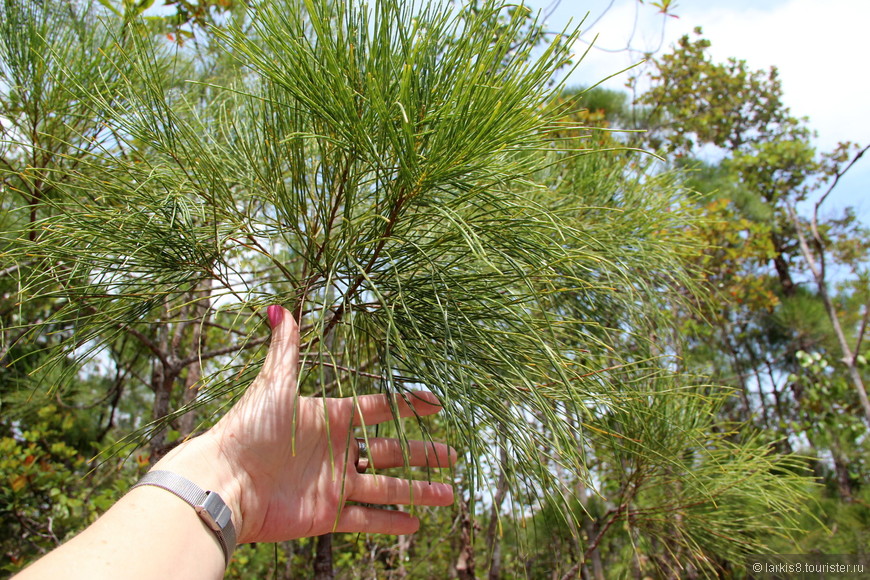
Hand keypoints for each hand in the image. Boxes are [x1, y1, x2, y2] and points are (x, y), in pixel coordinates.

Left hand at [157, 305, 455, 544]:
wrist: (225, 480)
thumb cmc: (248, 429)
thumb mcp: (273, 385)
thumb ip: (285, 349)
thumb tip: (277, 306)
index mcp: (331, 418)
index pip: (379, 409)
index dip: (408, 406)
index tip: (437, 404)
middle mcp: (337, 451)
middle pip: (390, 451)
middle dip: (423, 454)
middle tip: (453, 455)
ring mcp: (334, 483)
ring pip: (387, 488)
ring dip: (418, 490)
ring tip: (450, 494)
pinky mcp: (327, 514)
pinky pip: (366, 519)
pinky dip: (390, 523)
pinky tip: (415, 524)